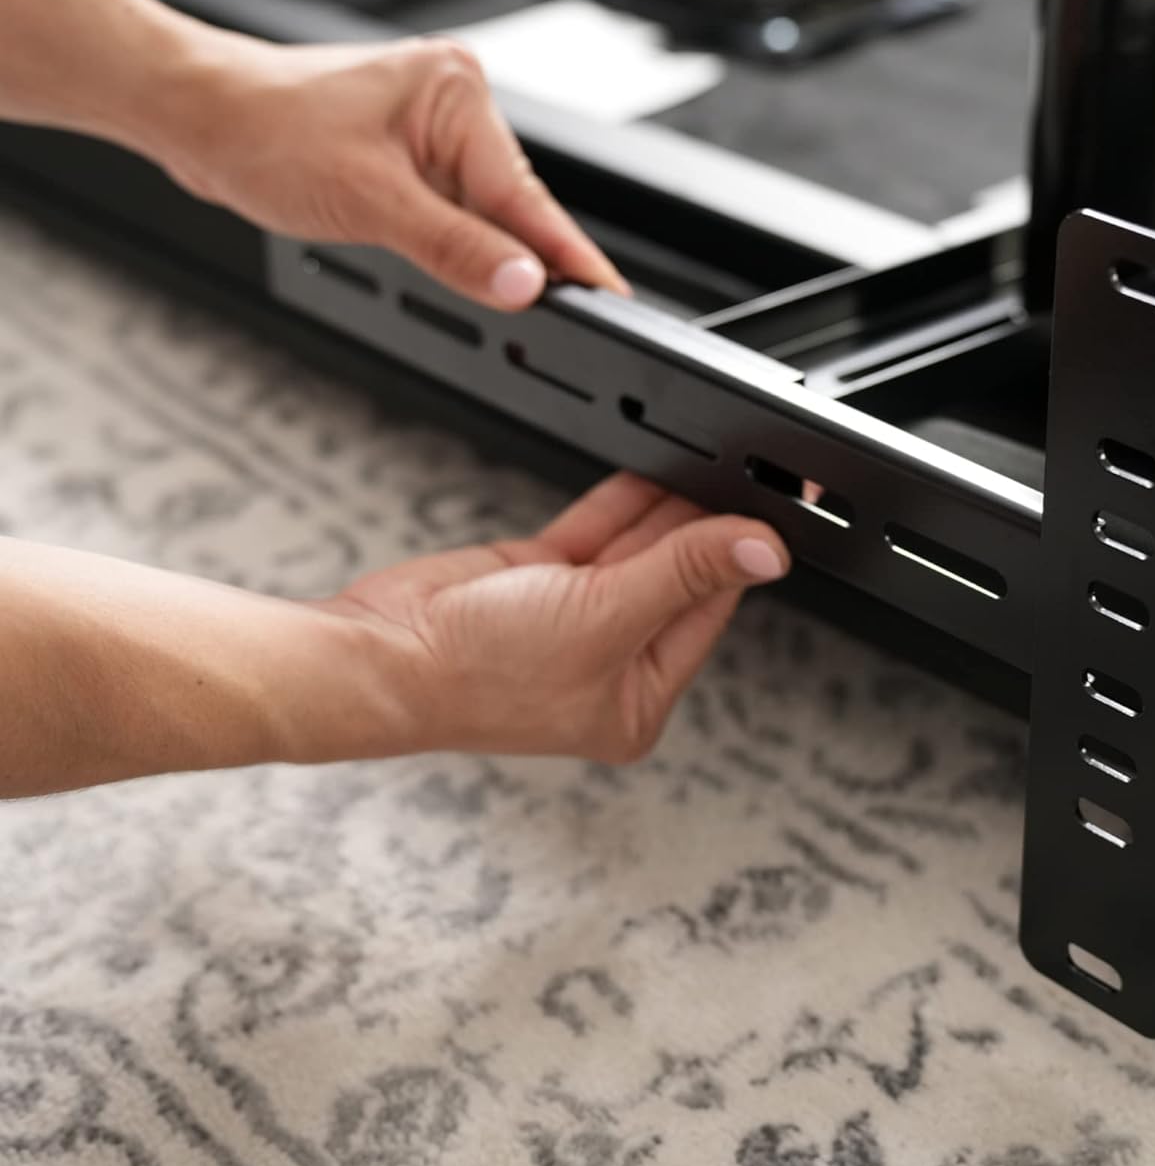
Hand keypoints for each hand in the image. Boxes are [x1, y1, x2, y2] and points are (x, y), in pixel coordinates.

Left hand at [161, 34, 628, 309]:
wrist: (192, 112)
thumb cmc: (262, 129)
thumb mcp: (371, 204)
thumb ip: (457, 249)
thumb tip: (522, 284)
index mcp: (456, 92)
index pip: (529, 196)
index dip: (569, 256)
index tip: (609, 296)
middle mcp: (450, 100)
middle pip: (510, 206)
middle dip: (515, 259)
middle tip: (547, 315)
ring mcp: (426, 126)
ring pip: (479, 213)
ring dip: (471, 251)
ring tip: (441, 271)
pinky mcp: (403, 151)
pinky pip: (448, 208)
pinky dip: (447, 240)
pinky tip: (429, 255)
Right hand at [324, 475, 788, 764]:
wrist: (381, 653)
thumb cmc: (477, 675)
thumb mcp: (605, 617)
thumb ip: (685, 573)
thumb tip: (762, 552)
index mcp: (636, 701)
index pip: (705, 613)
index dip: (733, 559)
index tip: (761, 512)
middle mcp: (609, 661)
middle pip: (674, 577)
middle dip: (699, 526)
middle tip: (734, 477)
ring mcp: (572, 617)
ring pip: (635, 550)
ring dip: (663, 508)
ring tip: (703, 464)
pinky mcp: (538, 579)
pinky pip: (594, 534)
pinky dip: (619, 502)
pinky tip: (650, 473)